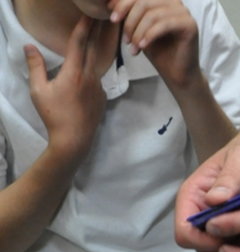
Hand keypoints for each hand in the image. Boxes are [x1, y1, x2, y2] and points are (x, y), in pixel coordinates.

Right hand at [25, 16, 109, 163]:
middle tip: (101, 18)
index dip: (84, 25)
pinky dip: (92, 75)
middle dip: (95, 31)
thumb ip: (35, 66)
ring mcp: (99, 89)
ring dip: (94, 52)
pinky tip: (87, 77)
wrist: (74, 142)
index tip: (90, 14)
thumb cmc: (54, 116)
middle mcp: (90, 77)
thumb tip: (29, 46)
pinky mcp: (103, 99)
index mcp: (74, 72)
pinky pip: (97, 82)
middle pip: (93, 48)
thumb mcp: (38, 91)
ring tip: (95, 42)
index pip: (79, 42)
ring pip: (95, 65)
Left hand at [109, 0, 198, 91]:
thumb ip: (130, 14)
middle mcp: (174, 1)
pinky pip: (164, 25)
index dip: (123, 3)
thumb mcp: (139, 29)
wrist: (177, 75)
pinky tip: (142, 46)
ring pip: (153, 14)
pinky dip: (150, 36)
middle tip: (124, 39)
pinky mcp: (189, 25)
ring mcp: (183, 12)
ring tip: (133, 47)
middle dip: (130, 21)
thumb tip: (110, 2)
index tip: (112, 18)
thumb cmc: (159, 52)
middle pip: (144, 1)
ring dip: (138, 32)